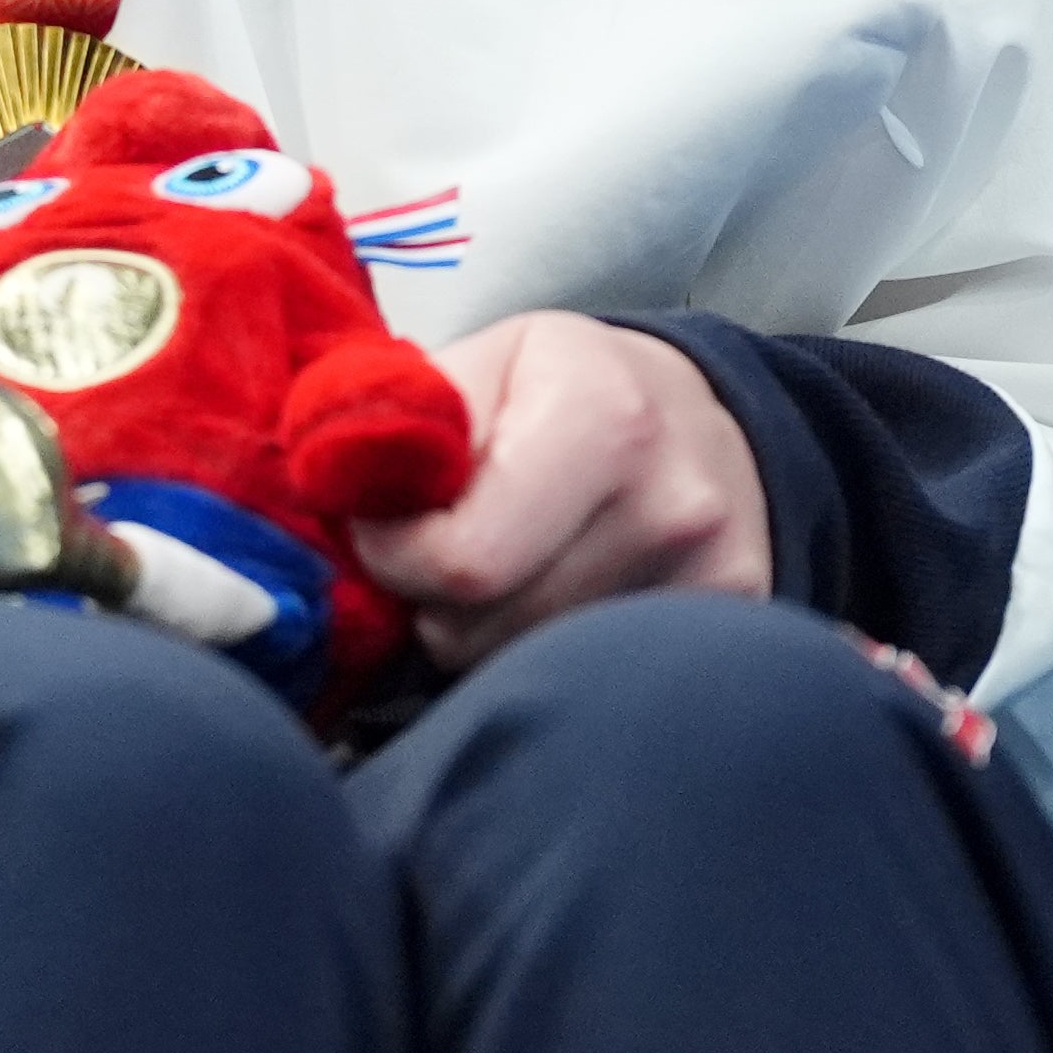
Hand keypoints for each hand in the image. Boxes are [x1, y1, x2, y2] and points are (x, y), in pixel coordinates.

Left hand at [345, 312, 770, 669]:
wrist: (702, 420)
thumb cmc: (564, 388)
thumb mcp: (479, 362)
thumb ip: (395, 414)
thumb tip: (327, 481)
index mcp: (602, 417)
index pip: (462, 562)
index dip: (395, 555)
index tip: (391, 526)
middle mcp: (670, 507)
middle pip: (482, 630)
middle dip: (434, 602)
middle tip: (450, 550)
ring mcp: (708, 584)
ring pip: (521, 671)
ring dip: (484, 635)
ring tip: (510, 571)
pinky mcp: (725, 637)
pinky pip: (582, 689)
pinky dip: (541, 659)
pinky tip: (552, 602)